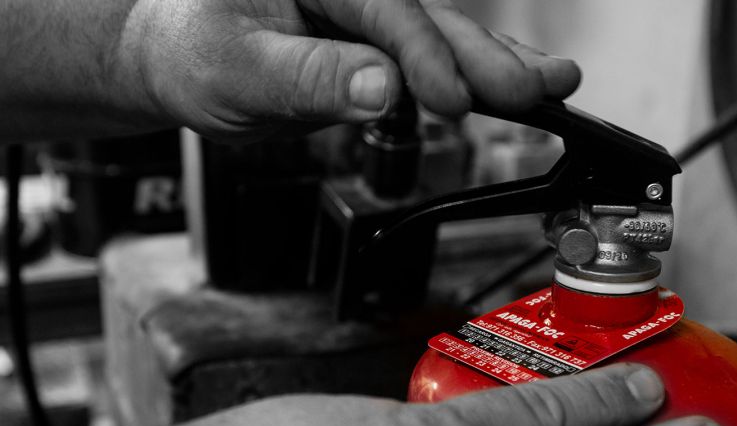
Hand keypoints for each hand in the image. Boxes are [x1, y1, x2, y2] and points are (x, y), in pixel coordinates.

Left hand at [119, 0, 580, 138]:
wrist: (181, 60)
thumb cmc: (195, 53)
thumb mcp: (235, 71)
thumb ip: (308, 78)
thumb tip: (381, 89)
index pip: (385, 8)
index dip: (425, 56)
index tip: (451, 102)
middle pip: (431, 17)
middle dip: (487, 57)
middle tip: (541, 88)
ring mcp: (368, 18)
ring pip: (444, 37)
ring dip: (497, 66)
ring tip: (552, 86)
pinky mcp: (377, 48)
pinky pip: (433, 59)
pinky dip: (475, 78)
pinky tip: (513, 87)